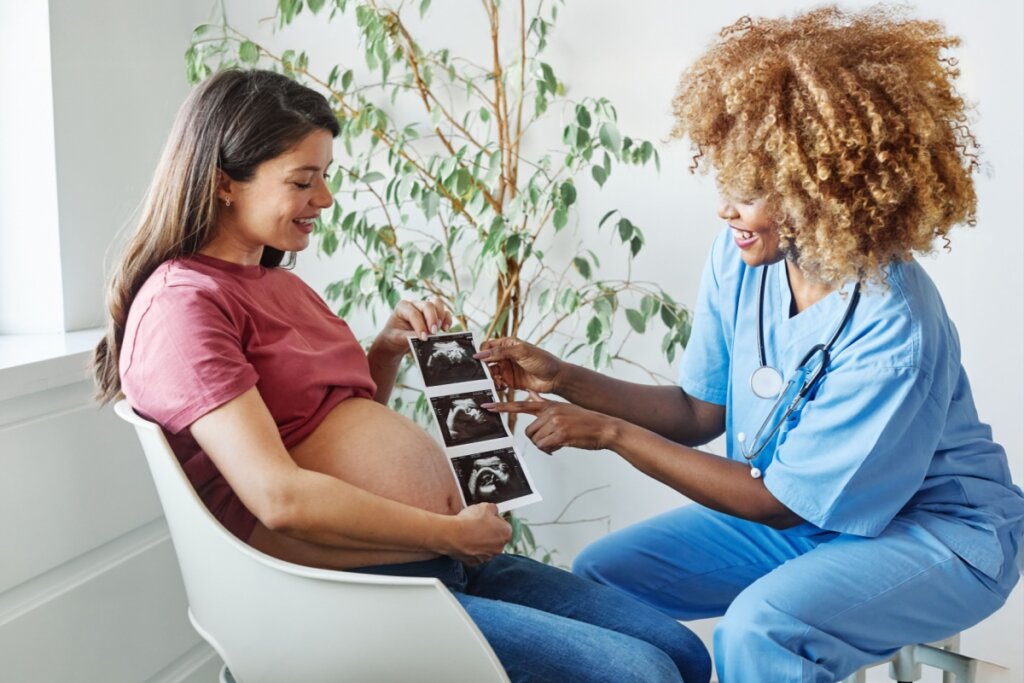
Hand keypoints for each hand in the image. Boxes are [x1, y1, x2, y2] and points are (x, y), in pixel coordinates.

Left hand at [371, 297, 452, 357]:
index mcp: (402, 307)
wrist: (396, 340)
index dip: (420, 325)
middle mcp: (415, 304)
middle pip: (428, 305)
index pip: (414, 314)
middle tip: (433, 332)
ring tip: (440, 329)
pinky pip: (444, 313)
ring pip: (438, 304)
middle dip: (432, 318)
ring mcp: (425, 308)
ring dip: (441, 316)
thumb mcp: (397, 338)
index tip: (424, 338)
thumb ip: (409, 336)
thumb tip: (426, 337)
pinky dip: (447, 319)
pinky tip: (446, 328)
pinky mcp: (434, 314)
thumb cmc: (394, 337)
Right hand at [446, 503, 511, 565]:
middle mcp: (499, 548)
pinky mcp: (474, 562)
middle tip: (477, 523)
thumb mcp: (486, 506)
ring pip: (484, 546)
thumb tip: (493, 511)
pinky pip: (474, 553)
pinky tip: (464, 539)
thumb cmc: (470, 522)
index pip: (503, 524)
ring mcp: (487, 557)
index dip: (493, 518)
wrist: (454, 534)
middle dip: (487, 530)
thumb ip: (494, 509)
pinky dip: (470, 547)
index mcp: (506, 534)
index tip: (486, 516)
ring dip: (478, 539)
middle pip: (495, 537)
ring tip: (468, 530)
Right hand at [475, 337, 563, 393]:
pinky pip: (497, 383)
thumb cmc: (543, 361)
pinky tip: (501, 386)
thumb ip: (500, 352)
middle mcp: (506, 356)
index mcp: (508, 344)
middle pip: (487, 361)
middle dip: (485, 368)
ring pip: (491, 373)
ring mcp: (508, 369)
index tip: (479, 360)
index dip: (482, 353)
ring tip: (497, 381)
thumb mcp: (521, 352)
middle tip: (487, 374)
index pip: (488, 346)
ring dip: (490, 378)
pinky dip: (496, 385)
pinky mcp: (510, 381)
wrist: (555, 378)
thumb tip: (481, 354)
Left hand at [484, 391, 619, 453]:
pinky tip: (561, 446)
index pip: (521, 404)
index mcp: (550, 404)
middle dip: (538, 439)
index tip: (487, 406)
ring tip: (560, 442)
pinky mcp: (561, 434)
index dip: (502, 406)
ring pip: (537, 441)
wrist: (605, 427)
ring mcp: (555, 422)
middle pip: (529, 431)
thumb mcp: (564, 407)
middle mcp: (550, 411)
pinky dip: (551, 450)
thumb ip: (545, 402)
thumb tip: (530, 394)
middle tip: (552, 440)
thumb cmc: (585, 420)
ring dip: (546, 446)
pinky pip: (545, 447)